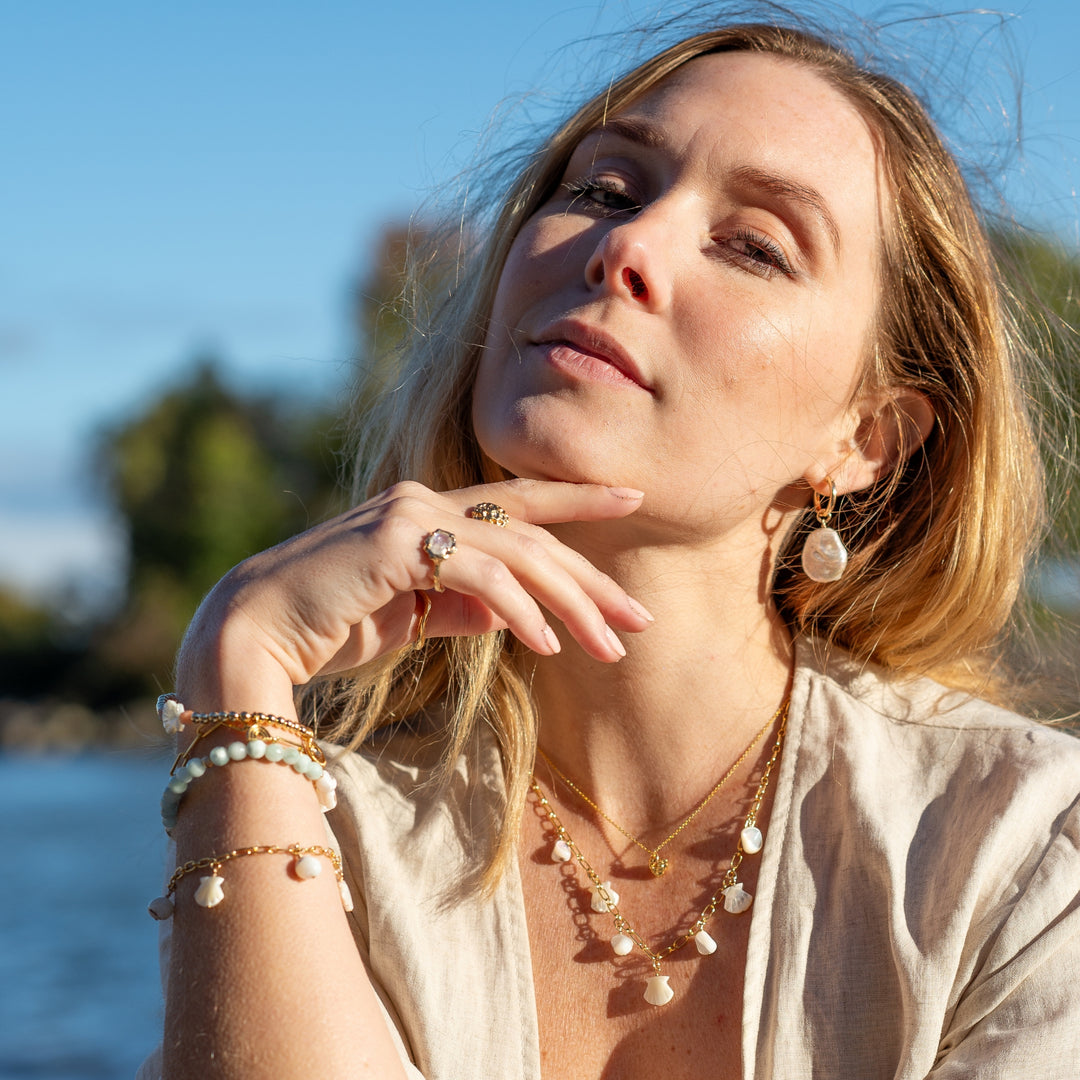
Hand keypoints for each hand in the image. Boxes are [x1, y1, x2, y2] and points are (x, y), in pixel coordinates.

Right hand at [176, 479, 651, 708]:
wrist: (251, 636)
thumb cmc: (328, 627)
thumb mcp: (414, 618)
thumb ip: (465, 608)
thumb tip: (519, 614)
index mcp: (429, 514)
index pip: (519, 504)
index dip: (578, 500)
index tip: (632, 499)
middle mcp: (425, 502)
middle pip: (533, 535)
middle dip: (592, 580)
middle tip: (640, 620)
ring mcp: (410, 516)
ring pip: (519, 554)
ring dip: (571, 603)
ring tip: (611, 647)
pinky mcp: (398, 543)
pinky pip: (482, 578)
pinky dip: (522, 612)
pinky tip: (550, 646)